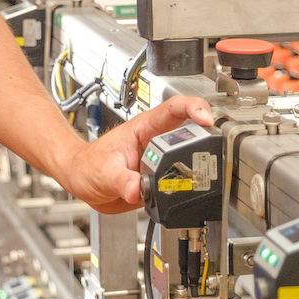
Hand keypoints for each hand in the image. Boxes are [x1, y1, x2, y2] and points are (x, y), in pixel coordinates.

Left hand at [56, 96, 213, 213]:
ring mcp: (159, 159)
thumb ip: (121, 181)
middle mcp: (155, 141)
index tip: (207, 118)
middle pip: (189, 132)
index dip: (193, 109)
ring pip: (188, 156)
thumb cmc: (87, 166)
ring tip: (211, 169)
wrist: (81, 179)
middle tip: (217, 148)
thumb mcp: (103, 173)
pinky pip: (180, 178)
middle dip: (207, 136)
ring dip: (201, 161)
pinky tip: (196, 189)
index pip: (173, 109)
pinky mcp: (160, 178)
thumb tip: (136, 189)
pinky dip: (190, 183)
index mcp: (143, 128)